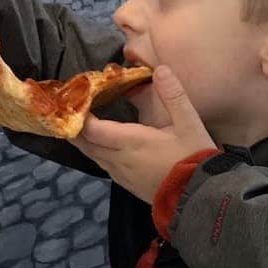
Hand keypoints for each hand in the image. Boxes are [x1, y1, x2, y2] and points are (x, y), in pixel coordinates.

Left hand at [75, 65, 215, 204]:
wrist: (200, 198)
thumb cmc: (194, 159)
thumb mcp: (190, 124)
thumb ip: (174, 95)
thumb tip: (161, 69)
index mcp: (131, 142)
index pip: (92, 128)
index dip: (79, 114)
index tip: (75, 99)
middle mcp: (119, 159)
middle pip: (85, 143)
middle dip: (74, 127)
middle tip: (68, 109)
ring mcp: (121, 174)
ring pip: (92, 156)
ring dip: (83, 140)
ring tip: (78, 124)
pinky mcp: (127, 184)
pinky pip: (103, 165)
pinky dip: (95, 151)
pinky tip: (99, 144)